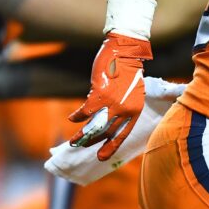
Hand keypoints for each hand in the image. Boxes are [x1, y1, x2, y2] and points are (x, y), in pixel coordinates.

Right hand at [69, 33, 151, 160]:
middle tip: (82, 146)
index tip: (102, 157)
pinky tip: (72, 118)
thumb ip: (123, 107)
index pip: (123, 134)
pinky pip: (85, 111)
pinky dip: (77, 116)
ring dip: (81, 134)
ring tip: (73, 141)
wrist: (125, 51)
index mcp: (135, 110)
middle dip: (92, 142)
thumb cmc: (128, 70)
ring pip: (94, 126)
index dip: (111, 146)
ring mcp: (113, 103)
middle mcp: (125, 109)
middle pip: (106, 132)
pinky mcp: (100, 94)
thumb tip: (107, 119)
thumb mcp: (132, 92)